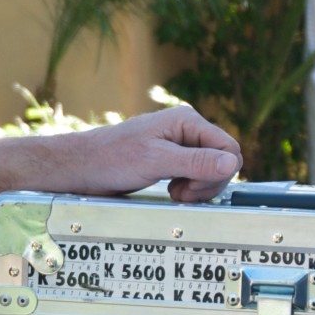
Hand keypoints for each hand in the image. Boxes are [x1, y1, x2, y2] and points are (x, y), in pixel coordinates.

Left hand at [54, 105, 241, 203]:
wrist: (82, 168)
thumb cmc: (111, 159)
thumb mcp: (156, 161)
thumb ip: (195, 162)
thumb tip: (231, 163)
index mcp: (187, 121)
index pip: (229, 148)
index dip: (218, 173)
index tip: (193, 187)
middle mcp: (186, 130)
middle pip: (223, 161)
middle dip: (207, 183)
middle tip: (181, 193)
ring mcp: (179, 146)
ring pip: (211, 171)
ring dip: (197, 188)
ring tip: (174, 193)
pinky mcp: (171, 160)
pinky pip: (196, 176)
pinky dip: (189, 188)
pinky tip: (172, 191)